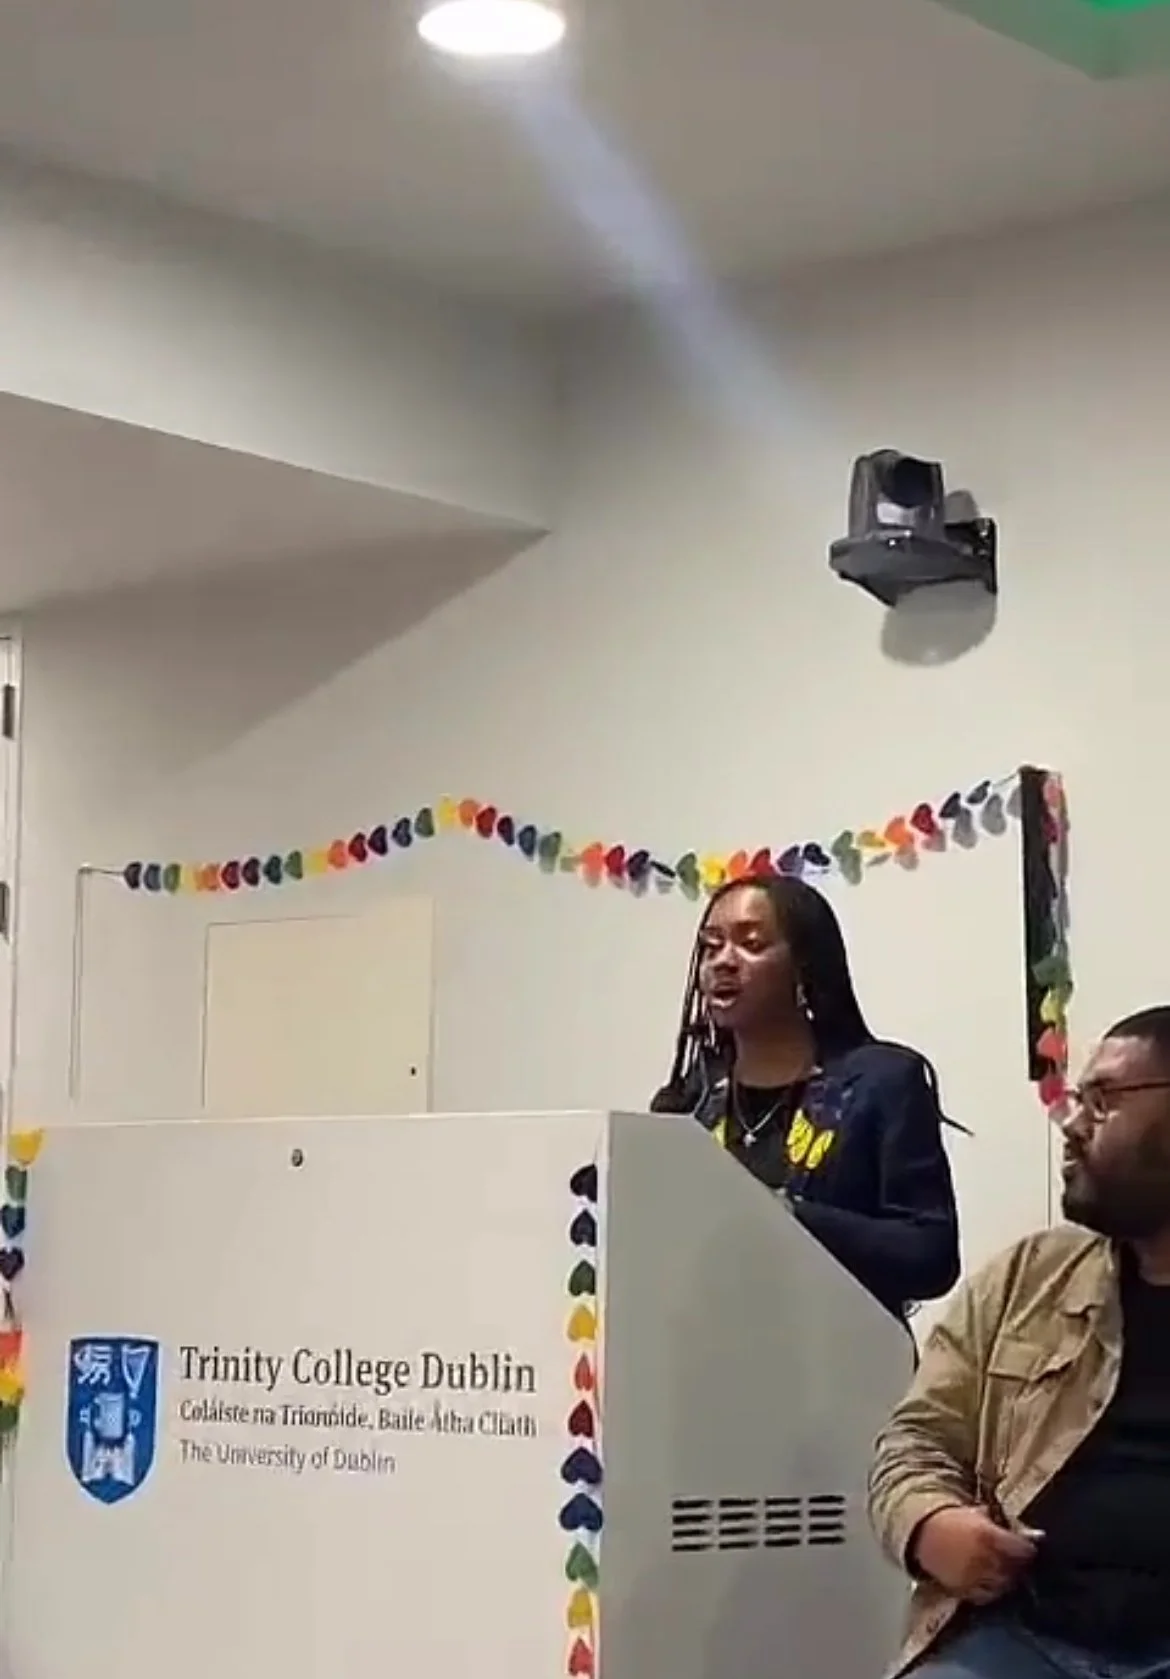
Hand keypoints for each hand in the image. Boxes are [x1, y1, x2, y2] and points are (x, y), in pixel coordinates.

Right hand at [912, 1506, 1039, 1603]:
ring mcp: (973, 1577)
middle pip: (1014, 1569)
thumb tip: (1032, 1536)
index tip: (1027, 1549)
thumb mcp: (980, 1516)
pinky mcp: (963, 1590)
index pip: (1022, 1550)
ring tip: (1004, 1570)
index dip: (1027, 1550)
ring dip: (1006, 1579)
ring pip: (1003, 1585)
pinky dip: (991, 1590)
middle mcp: (982, 1558)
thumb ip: (1003, 1527)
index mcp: (987, 1536)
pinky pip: (986, 1596)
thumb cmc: (956, 1520)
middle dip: (1018, 1565)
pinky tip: (990, 1580)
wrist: (925, 1531)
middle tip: (1017, 1560)